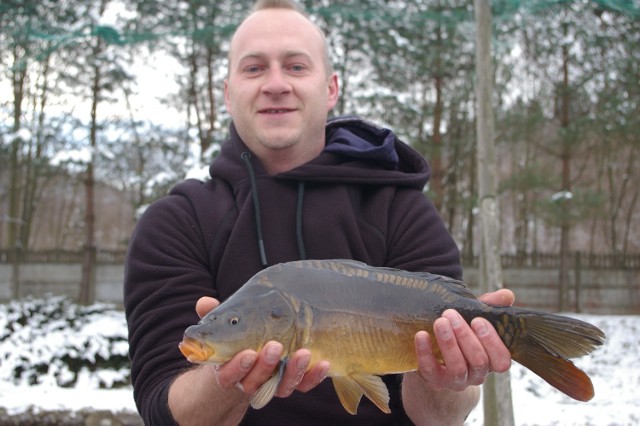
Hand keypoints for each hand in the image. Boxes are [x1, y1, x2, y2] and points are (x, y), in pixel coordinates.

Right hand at [195, 297, 329, 398]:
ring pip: (283, 386)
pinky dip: (314, 376)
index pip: (229, 374)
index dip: (238, 366)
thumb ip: (212, 316)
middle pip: (256, 381)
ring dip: (293, 371)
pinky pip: (304, 384)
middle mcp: (250, 381)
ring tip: (303, 353)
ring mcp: (273, 384)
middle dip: (266, 365)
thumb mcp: (223, 327)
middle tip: (275, 347)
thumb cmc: (236, 340)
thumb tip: (204, 302)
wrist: (249, 361)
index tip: (248, 353)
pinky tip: (322, 363)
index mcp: (229, 370)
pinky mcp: (293, 382)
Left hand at [413, 289, 513, 390]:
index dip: (492, 342)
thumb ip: (489, 307)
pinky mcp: (435, 381)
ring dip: (449, 343)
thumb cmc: (459, 335)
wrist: (433, 359)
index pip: (501, 360)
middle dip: (465, 336)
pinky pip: (430, 370)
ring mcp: (456, 381)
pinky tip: (421, 335)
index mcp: (491, 361)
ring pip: (458, 368)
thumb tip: (507, 295)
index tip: (478, 320)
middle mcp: (477, 374)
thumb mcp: (474, 320)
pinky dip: (425, 352)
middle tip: (451, 314)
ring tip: (439, 322)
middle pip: (478, 361)